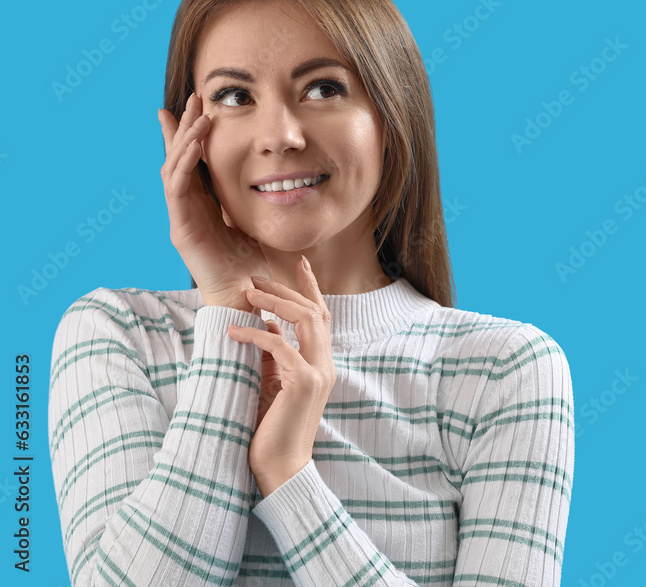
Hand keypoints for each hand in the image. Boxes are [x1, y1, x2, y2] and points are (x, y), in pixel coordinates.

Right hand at [158, 93, 269, 311]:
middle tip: (192, 98)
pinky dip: (185, 164)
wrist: (247, 298)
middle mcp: (188, 209)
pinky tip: (195, 144)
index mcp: (205, 206)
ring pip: (174, 169)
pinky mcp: (181, 230)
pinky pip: (177, 189)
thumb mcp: (256, 222)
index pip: (194, 163)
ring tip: (196, 114)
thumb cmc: (256, 266)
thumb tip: (275, 178)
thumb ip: (254, 200)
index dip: (192, 135)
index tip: (196, 107)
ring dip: (185, 139)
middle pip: (179, 159)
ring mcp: (181, 218)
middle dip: (184, 127)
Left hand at [227, 256, 336, 496]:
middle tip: (255, 278)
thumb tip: (264, 326)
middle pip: (314, 312)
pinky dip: (256, 334)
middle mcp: (325, 365)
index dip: (310, 288)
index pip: (321, 317)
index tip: (299, 263)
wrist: (281, 468)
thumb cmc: (272, 430)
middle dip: (286, 290)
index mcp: (321, 365)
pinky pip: (280, 346)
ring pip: (305, 320)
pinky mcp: (304, 383)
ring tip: (247, 294)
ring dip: (275, 303)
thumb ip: (274, 357)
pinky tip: (234, 332)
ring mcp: (318, 373)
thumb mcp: (272, 384)